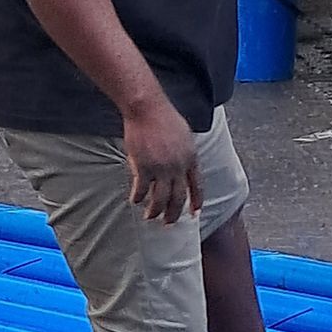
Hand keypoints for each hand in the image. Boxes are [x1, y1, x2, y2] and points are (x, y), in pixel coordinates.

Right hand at [122, 95, 200, 224]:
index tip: (194, 212)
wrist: (147, 109)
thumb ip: (184, 154)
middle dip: (174, 213)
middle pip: (178, 196)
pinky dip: (138, 197)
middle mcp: (178, 166)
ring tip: (150, 217)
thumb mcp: (184, 135)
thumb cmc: (163, 117)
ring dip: (155, 211)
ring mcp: (161, 167)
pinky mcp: (144, 166)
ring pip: (160, 198)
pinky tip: (134, 200)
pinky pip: (141, 188)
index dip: (196, 200)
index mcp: (191, 157)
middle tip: (169, 222)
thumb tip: (181, 168)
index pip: (197, 185)